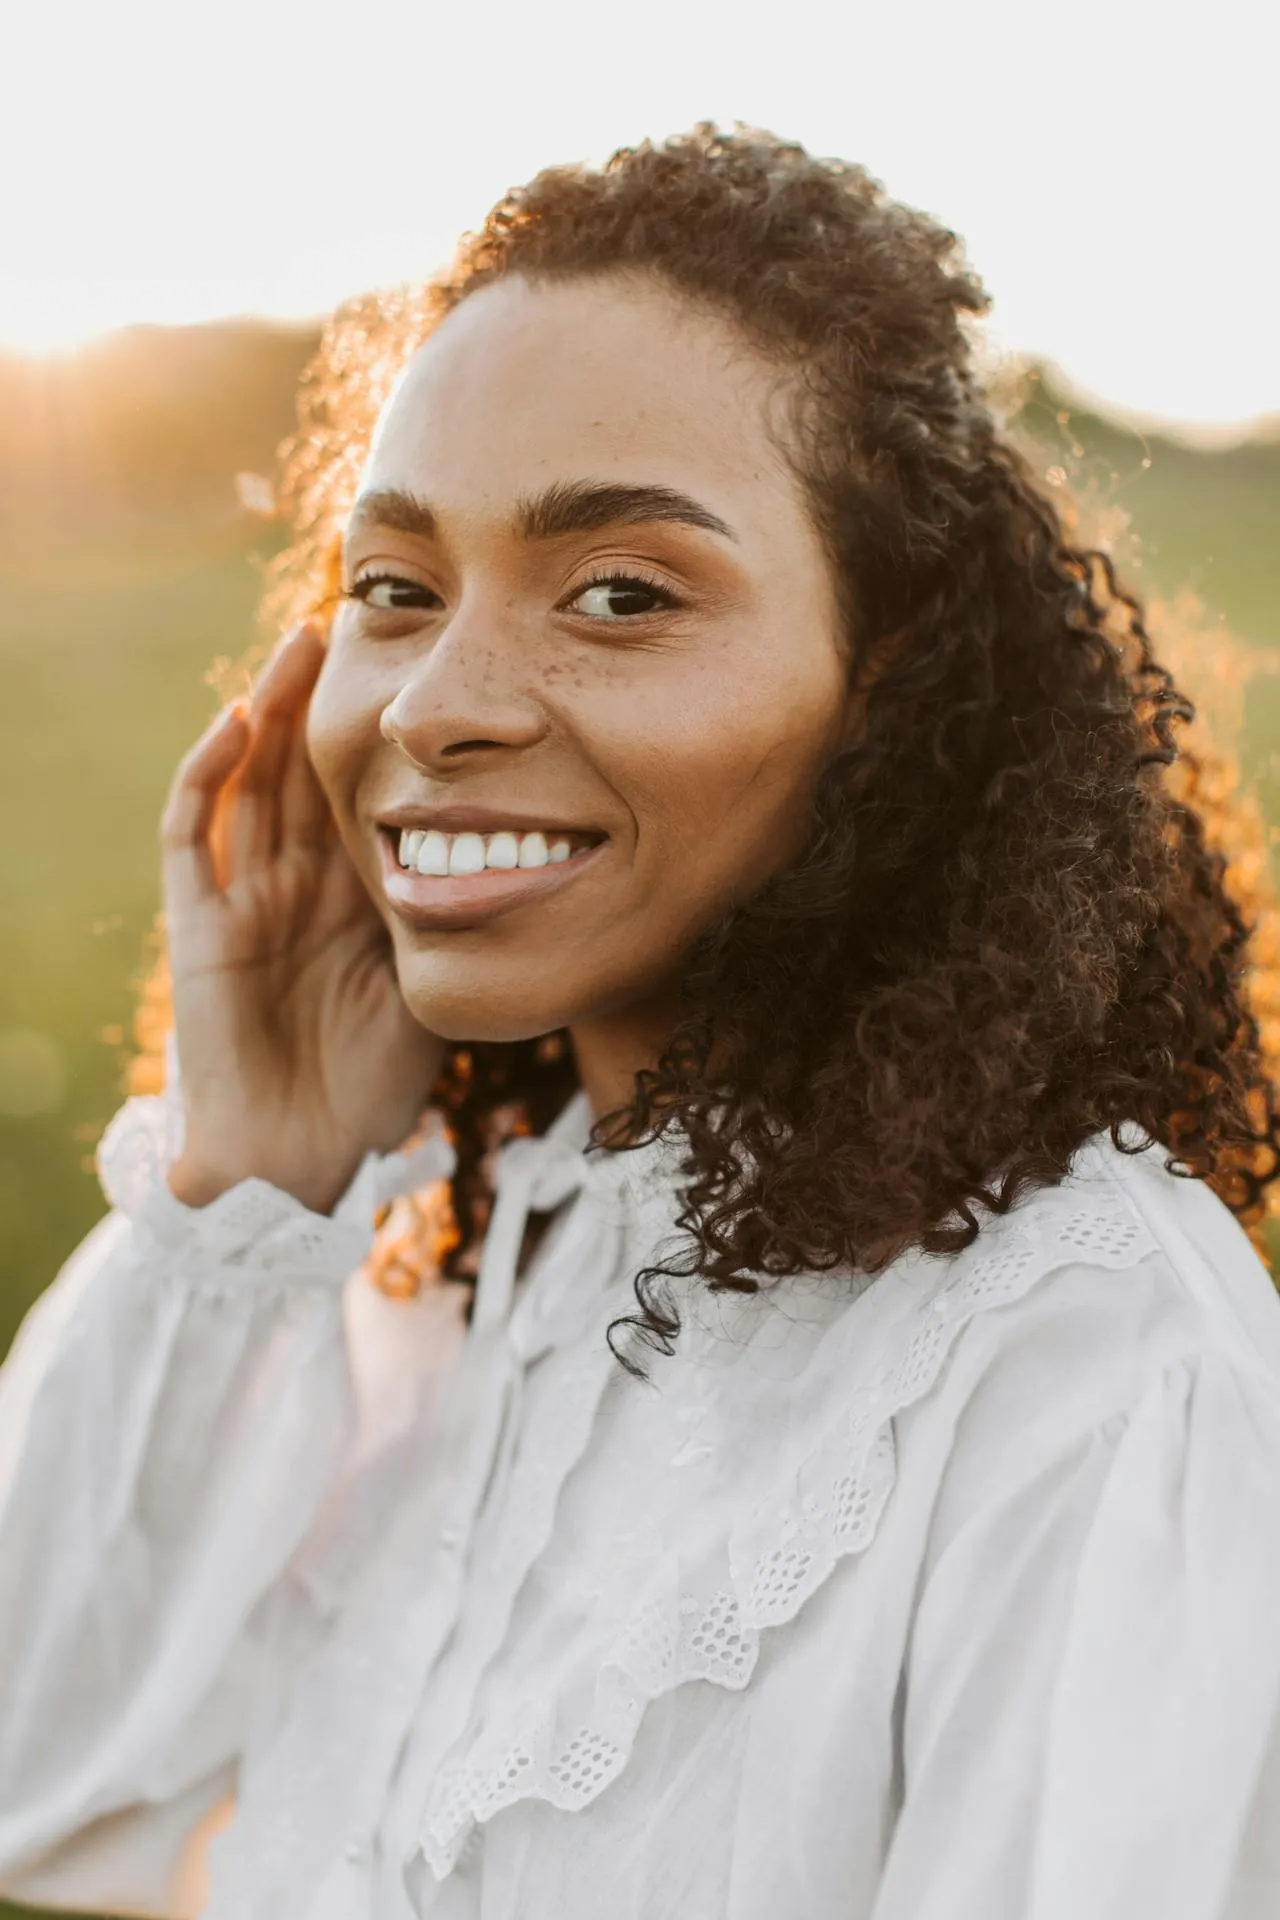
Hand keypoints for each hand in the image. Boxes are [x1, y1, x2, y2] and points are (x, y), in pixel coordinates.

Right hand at [159, 624, 443, 1213]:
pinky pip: (193, 836)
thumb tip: (534, 862)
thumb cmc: (371, 1090)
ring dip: (270, 710)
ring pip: (250, 782)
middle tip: (351, 618)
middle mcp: (295, 888)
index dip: (378, 735)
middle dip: (321, 698)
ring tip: (300, 641)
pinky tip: (237, 718)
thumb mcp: (433, 983)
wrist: (301, 1163)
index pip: (359, 794)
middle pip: (302, 770)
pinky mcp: (202, 926)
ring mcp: (245, 901)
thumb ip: (459, 922)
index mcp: (350, 899)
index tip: (420, 669)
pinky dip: (209, 774)